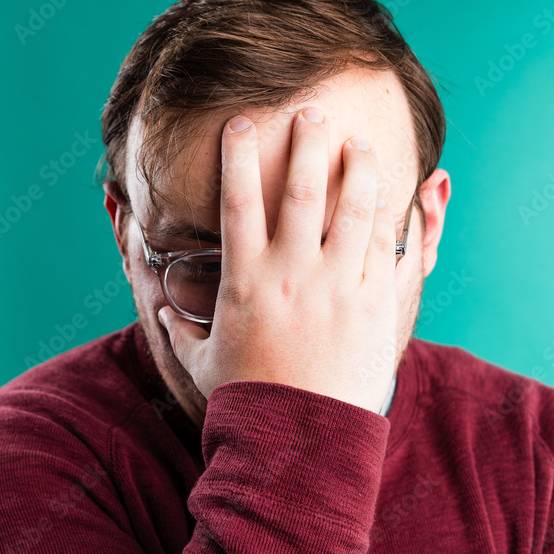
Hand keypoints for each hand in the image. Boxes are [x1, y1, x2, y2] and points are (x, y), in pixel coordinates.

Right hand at [157, 107, 397, 413]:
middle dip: (308, 142)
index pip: (237, 200)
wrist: (300, 441)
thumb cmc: (248, 401)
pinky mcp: (375, 304)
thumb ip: (180, 333)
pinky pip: (386, 248)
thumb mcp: (202, 364)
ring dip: (357, 168)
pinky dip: (389, 217)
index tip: (242, 123)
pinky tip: (391, 196)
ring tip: (360, 144)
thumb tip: (162, 315)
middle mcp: (292, 273)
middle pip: (301, 187)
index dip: (238, 155)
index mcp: (246, 280)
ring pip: (352, 208)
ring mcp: (337, 286)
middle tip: (313, 112)